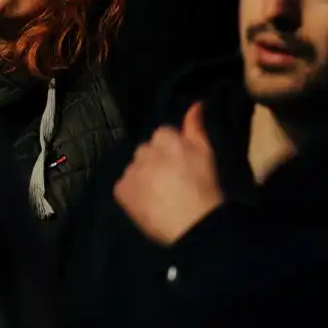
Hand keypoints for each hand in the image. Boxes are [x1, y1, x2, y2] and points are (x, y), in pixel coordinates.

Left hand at [114, 103, 224, 246]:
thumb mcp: (206, 153)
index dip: (172, 151)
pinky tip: (148, 204)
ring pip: (135, 168)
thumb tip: (196, 103)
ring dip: (143, 176)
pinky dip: (133, 193)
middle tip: (170, 181)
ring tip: (159, 195)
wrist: (195, 225)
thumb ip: (196, 125)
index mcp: (166, 137)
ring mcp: (131, 170)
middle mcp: (145, 150)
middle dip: (155, 161)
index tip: (181, 166)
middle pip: (146, 151)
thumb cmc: (206, 188)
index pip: (163, 135)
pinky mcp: (121, 190)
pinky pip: (124, 186)